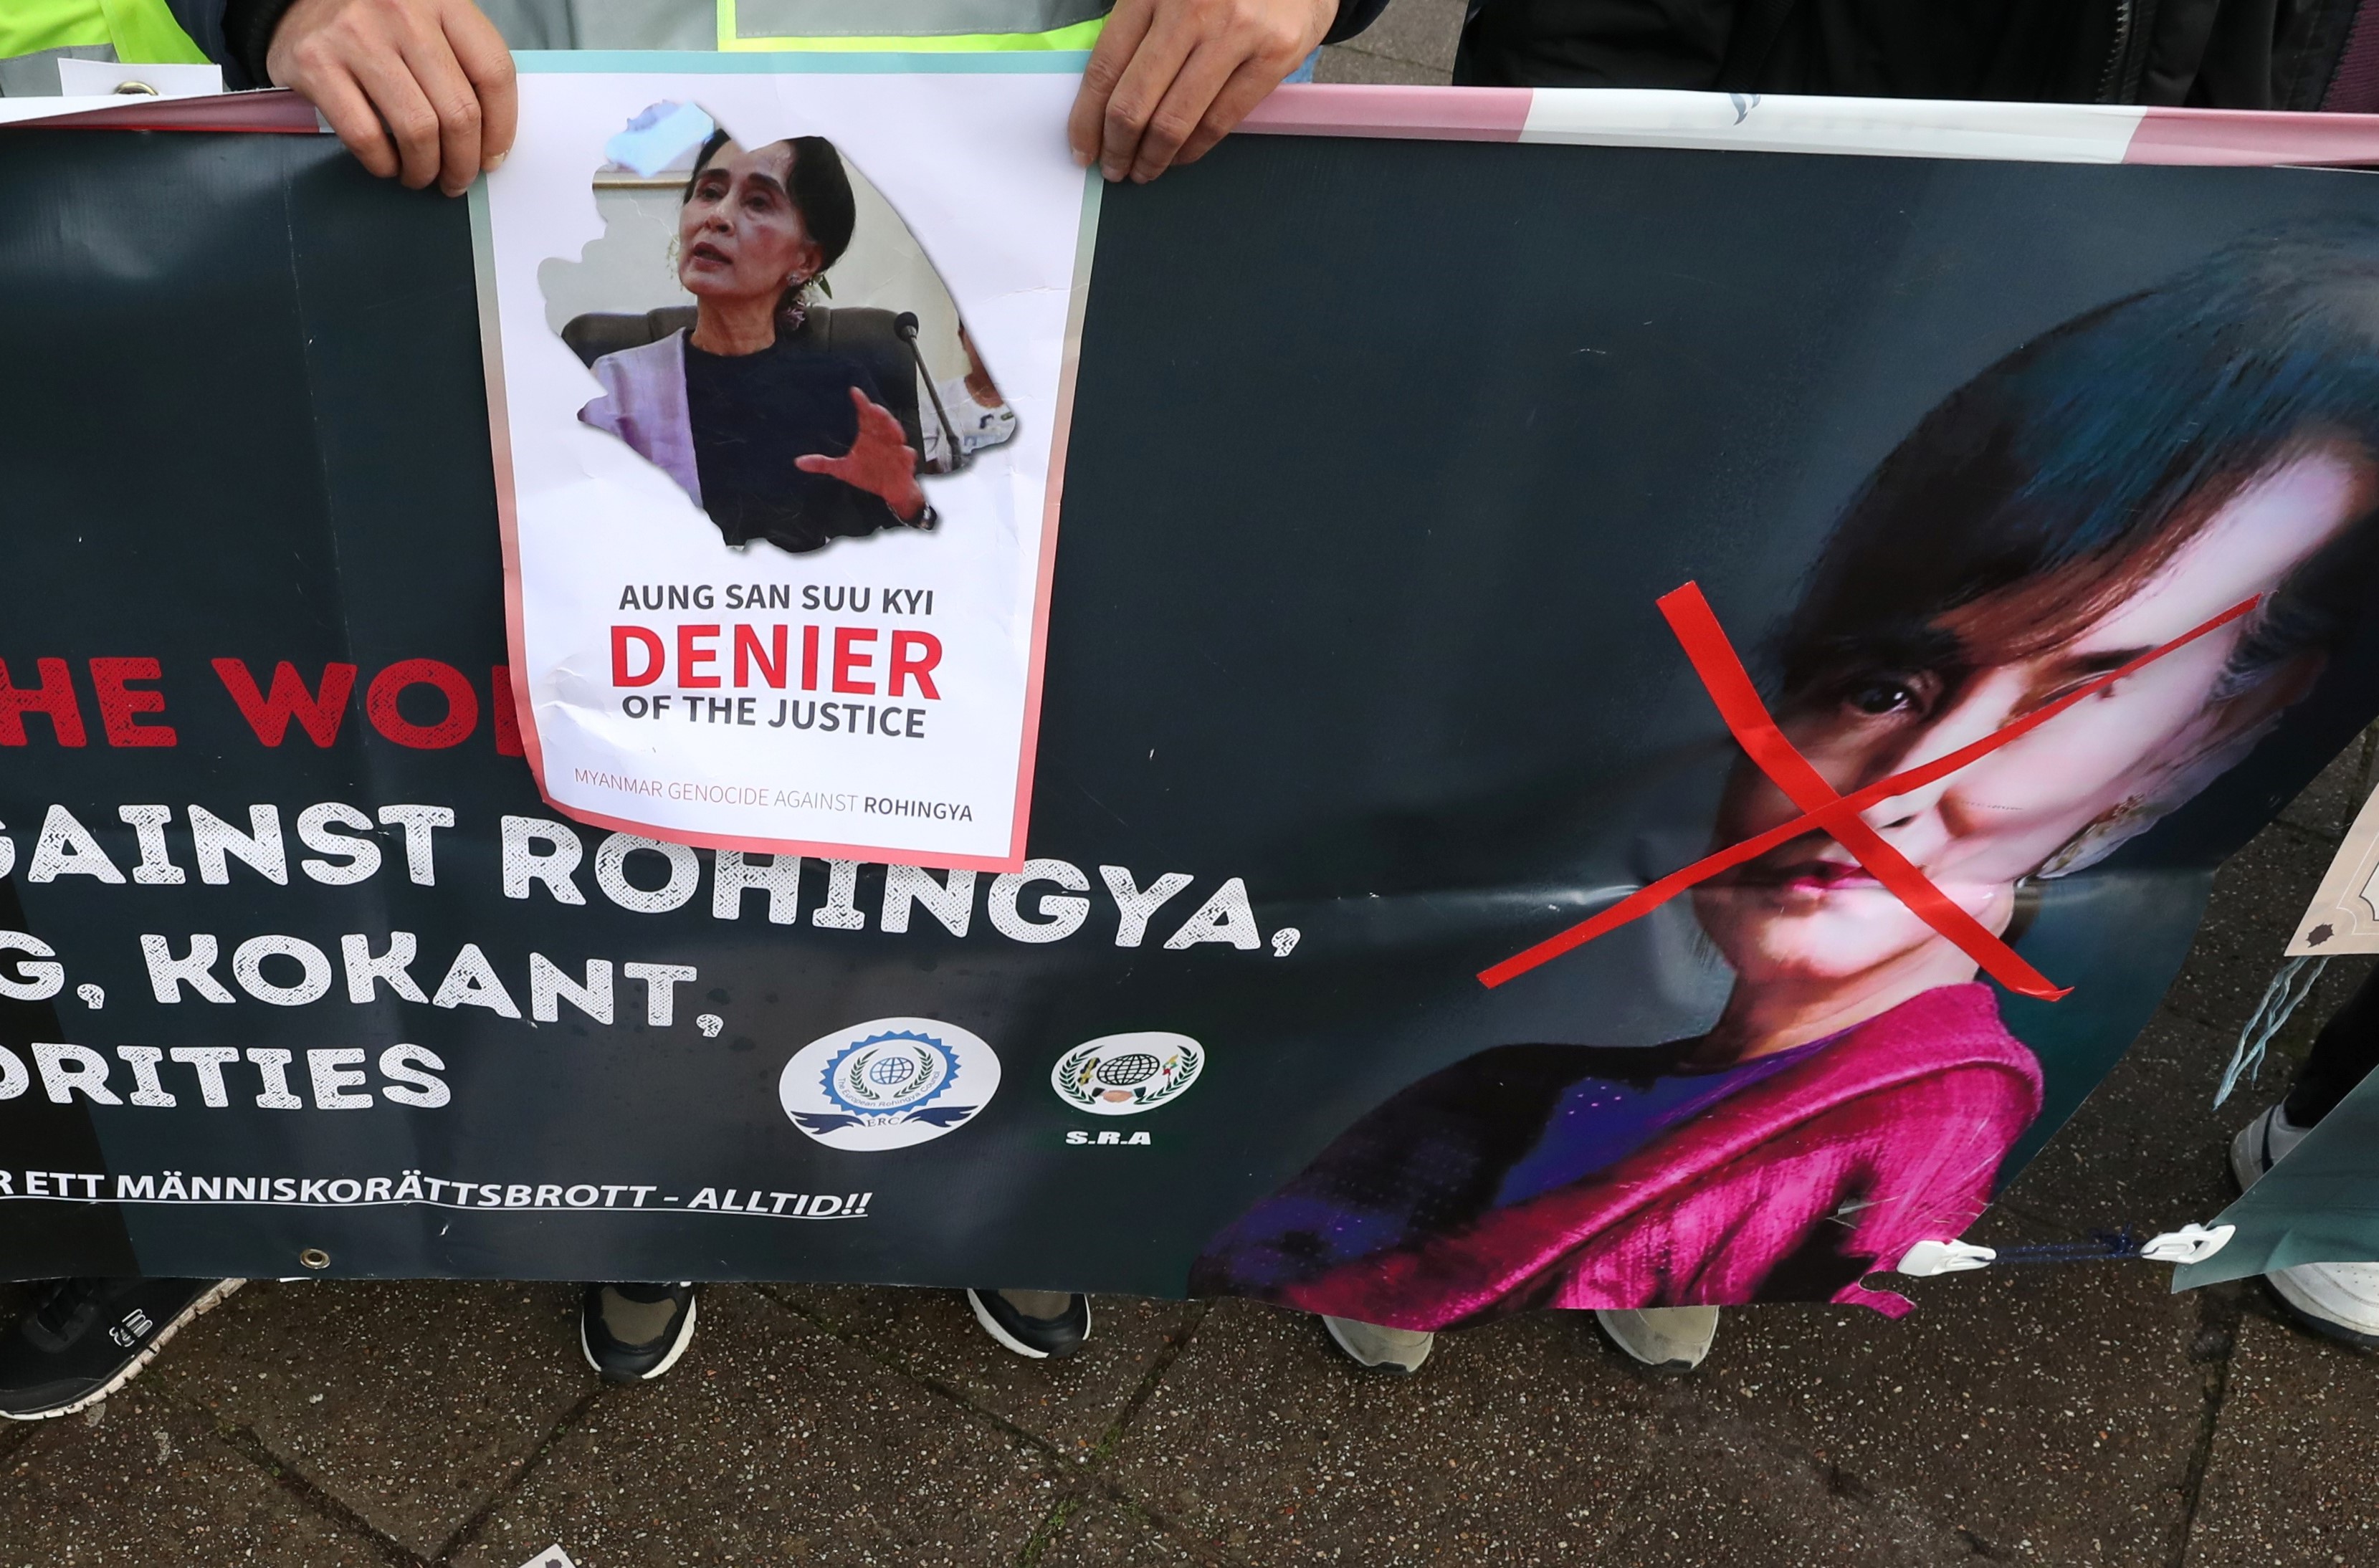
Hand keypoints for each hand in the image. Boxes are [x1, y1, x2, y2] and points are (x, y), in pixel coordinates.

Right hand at [266, 0, 517, 196]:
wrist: (298, 3)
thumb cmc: (377, 23)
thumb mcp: (429, 23)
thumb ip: (462, 64)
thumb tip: (490, 141)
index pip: (494, 73)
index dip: (502, 129)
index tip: (493, 157)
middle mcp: (402, 12)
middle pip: (458, 111)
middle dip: (464, 162)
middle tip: (457, 178)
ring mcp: (356, 36)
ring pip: (417, 130)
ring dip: (425, 169)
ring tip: (422, 174)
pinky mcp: (316, 63)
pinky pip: (366, 136)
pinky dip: (383, 163)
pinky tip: (387, 163)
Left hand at [796, 388, 927, 520]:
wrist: (890, 491)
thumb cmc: (870, 475)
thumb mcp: (843, 469)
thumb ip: (822, 464)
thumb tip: (798, 462)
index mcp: (868, 435)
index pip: (864, 415)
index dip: (861, 402)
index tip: (854, 392)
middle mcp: (882, 438)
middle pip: (882, 421)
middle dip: (879, 414)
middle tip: (873, 408)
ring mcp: (895, 449)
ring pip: (897, 434)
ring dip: (894, 429)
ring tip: (889, 424)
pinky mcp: (906, 462)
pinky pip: (908, 455)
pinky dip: (906, 454)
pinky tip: (905, 451)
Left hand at [1069, 0, 1335, 183]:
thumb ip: (1139, 24)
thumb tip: (1106, 93)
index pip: (1104, 67)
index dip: (1087, 119)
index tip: (1083, 148)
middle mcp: (1191, 9)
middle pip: (1135, 102)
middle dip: (1117, 148)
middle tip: (1114, 168)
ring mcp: (1235, 33)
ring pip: (1176, 120)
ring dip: (1153, 158)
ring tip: (1144, 170)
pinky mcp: (1273, 55)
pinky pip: (1221, 120)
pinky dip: (1193, 149)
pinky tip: (1180, 156)